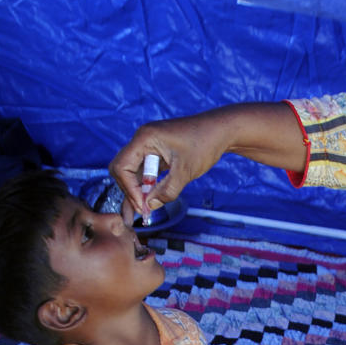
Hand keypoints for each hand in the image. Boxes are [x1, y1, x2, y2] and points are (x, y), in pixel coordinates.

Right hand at [109, 112, 225, 223]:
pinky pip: (146, 171)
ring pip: (134, 172)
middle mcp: (143, 140)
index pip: (123, 167)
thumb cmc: (205, 144)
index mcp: (145, 138)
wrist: (222, 130)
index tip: (143, 206)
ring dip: (137, 191)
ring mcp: (149, 145)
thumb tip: (150, 206)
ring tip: (139, 214)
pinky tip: (148, 202)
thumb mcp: (185, 171)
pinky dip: (147, 186)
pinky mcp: (158, 152)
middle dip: (131, 191)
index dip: (130, 189)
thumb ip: (167, 191)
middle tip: (142, 212)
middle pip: (124, 170)